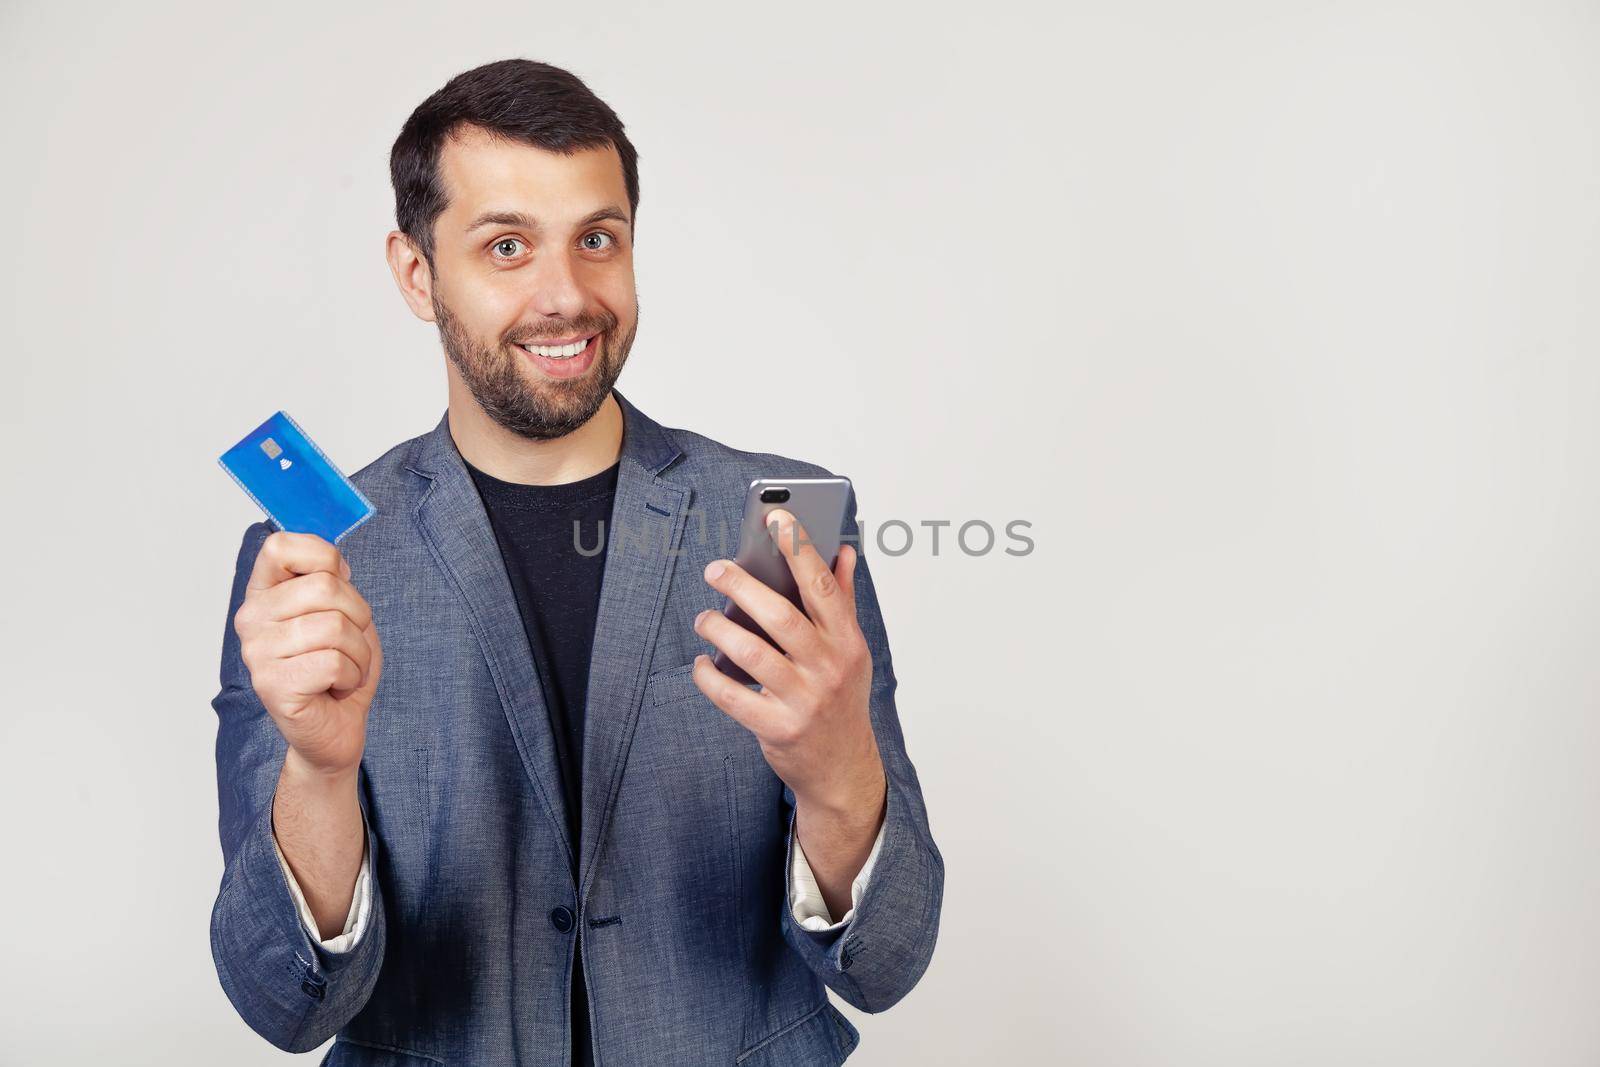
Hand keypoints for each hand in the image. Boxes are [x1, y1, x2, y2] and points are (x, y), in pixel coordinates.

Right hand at [233, 531, 382, 777]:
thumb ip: (331, 581)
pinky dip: (351, 675)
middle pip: (324, 586)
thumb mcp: (344, 612)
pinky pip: (334, 662)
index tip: (338, 582)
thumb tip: (333, 564)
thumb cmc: (340, 667)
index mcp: (264, 593)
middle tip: (350, 642)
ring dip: (358, 651)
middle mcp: (251, 619)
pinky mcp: (272, 685)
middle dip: (358, 614)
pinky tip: (336, 687)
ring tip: (344, 668)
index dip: (322, 556)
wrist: (335, 728)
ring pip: (335, 626)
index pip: (279, 546)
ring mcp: (257, 653)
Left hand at [692, 509, 883, 814]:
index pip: (823, 586)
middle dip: (744, 586)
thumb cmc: (840, 699)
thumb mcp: (851, 650)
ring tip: (703, 617)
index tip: (778, 518)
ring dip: (719, 628)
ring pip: (753, 654)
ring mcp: (804, 701)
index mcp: (848, 642)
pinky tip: (700, 663)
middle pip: (782, 616)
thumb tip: (844, 550)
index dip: (800, 549)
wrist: (843, 769)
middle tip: (716, 569)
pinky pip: (733, 697)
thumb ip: (844, 600)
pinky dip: (709, 677)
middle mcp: (830, 669)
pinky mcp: (778, 729)